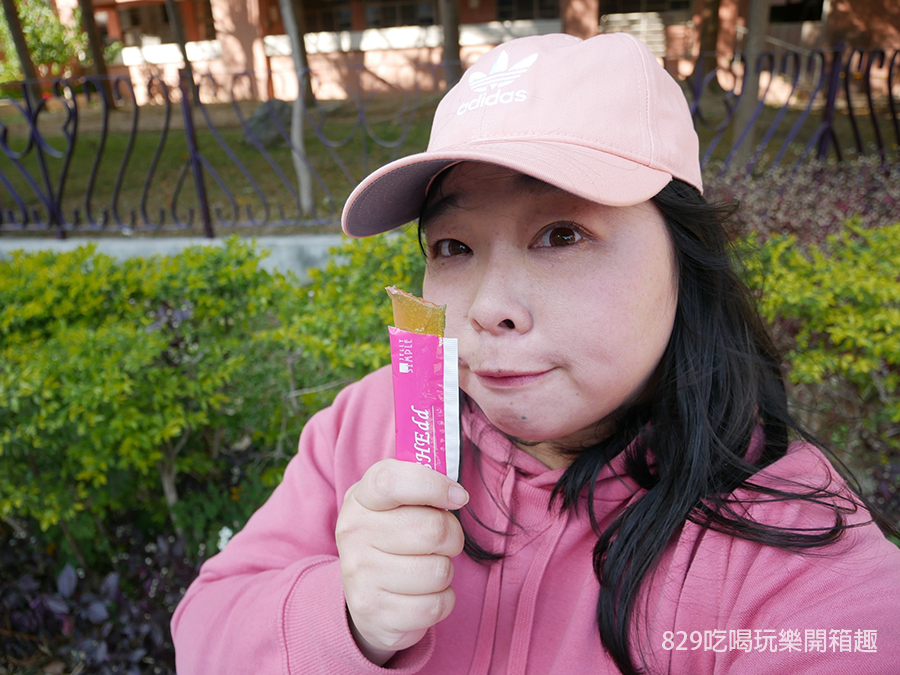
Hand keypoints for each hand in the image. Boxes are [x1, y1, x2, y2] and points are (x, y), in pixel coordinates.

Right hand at [336, 459, 468, 664]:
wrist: (364, 595)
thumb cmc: (392, 537)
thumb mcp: (394, 503)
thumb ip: (420, 485)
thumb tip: (456, 493)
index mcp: (360, 499)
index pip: (392, 481)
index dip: (434, 485)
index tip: (458, 497)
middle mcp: (354, 535)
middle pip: (433, 530)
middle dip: (453, 536)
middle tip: (444, 540)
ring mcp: (361, 576)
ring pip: (439, 571)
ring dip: (445, 570)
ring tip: (428, 567)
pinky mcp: (375, 613)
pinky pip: (436, 605)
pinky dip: (443, 600)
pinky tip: (425, 594)